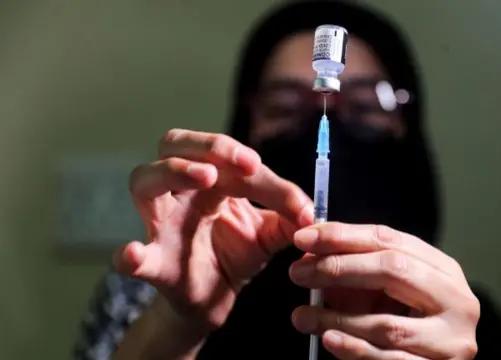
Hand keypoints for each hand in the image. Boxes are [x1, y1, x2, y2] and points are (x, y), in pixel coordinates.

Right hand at [114, 129, 312, 330]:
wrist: (214, 301)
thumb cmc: (234, 256)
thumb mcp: (267, 234)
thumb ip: (287, 218)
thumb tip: (312, 212)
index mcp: (209, 181)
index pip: (227, 159)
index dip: (260, 172)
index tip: (295, 200)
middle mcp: (180, 192)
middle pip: (175, 144)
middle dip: (210, 146)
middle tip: (247, 164)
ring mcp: (161, 224)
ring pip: (145, 180)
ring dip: (175, 171)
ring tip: (206, 177)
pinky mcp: (156, 263)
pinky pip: (134, 257)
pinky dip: (130, 256)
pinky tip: (133, 254)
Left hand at [288, 223, 478, 359]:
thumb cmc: (408, 330)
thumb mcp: (387, 296)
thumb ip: (357, 276)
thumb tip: (311, 256)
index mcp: (443, 270)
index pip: (390, 240)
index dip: (344, 236)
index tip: (306, 237)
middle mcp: (456, 300)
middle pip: (394, 270)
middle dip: (339, 268)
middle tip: (300, 272)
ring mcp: (452, 340)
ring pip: (388, 325)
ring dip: (337, 319)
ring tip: (304, 316)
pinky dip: (355, 350)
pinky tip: (330, 340)